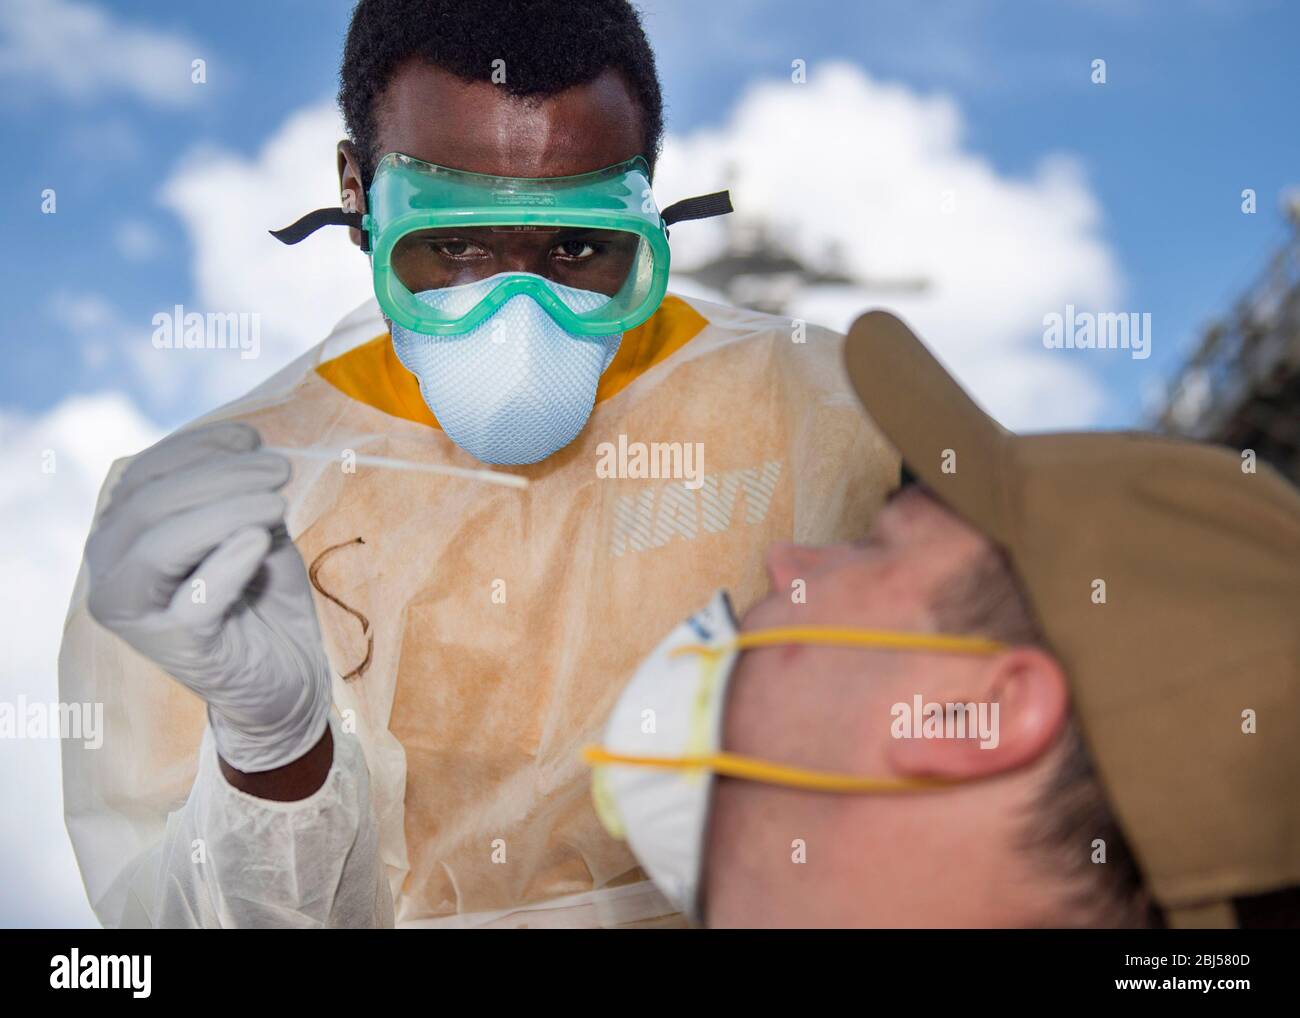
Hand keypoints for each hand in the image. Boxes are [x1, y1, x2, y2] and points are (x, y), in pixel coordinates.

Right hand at [86, 422, 331, 772]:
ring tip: (278, 504)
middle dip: (219, 476)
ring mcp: (138, 617)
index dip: (198, 447)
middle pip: (149, 504)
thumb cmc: (263, 595)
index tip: (253, 440)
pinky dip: (227, 565)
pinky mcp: (177, 650)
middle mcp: (113, 574)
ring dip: (224, 511)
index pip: (145, 474)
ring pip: (159, 546)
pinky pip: (195, 600)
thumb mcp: (253, 526)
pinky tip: (259, 544)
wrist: (289, 675)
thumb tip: (245, 450)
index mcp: (123, 535)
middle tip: (279, 471)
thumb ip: (240, 491)